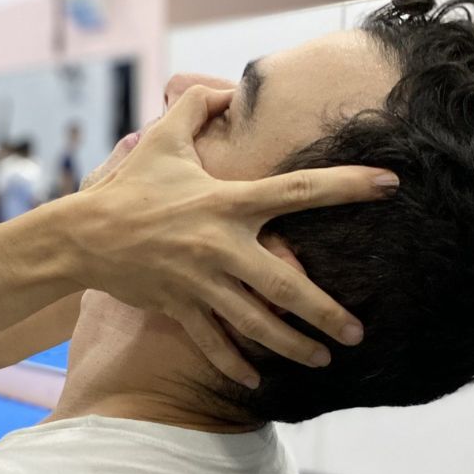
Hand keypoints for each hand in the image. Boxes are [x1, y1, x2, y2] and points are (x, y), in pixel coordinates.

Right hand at [66, 85, 396, 387]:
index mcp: (227, 202)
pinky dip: (234, 364)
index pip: (300, 191)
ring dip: (291, 346)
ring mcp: (200, 283)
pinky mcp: (179, 307)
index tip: (391, 184)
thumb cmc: (128, 187)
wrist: (81, 236)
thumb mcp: (162, 140)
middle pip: (286, 285)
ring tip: (323, 361)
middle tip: (357, 333)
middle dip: (325, 313)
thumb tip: (225, 90)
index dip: (348, 184)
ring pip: (256, 323)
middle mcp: (221, 246)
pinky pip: (212, 343)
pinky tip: (257, 383)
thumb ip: (196, 109)